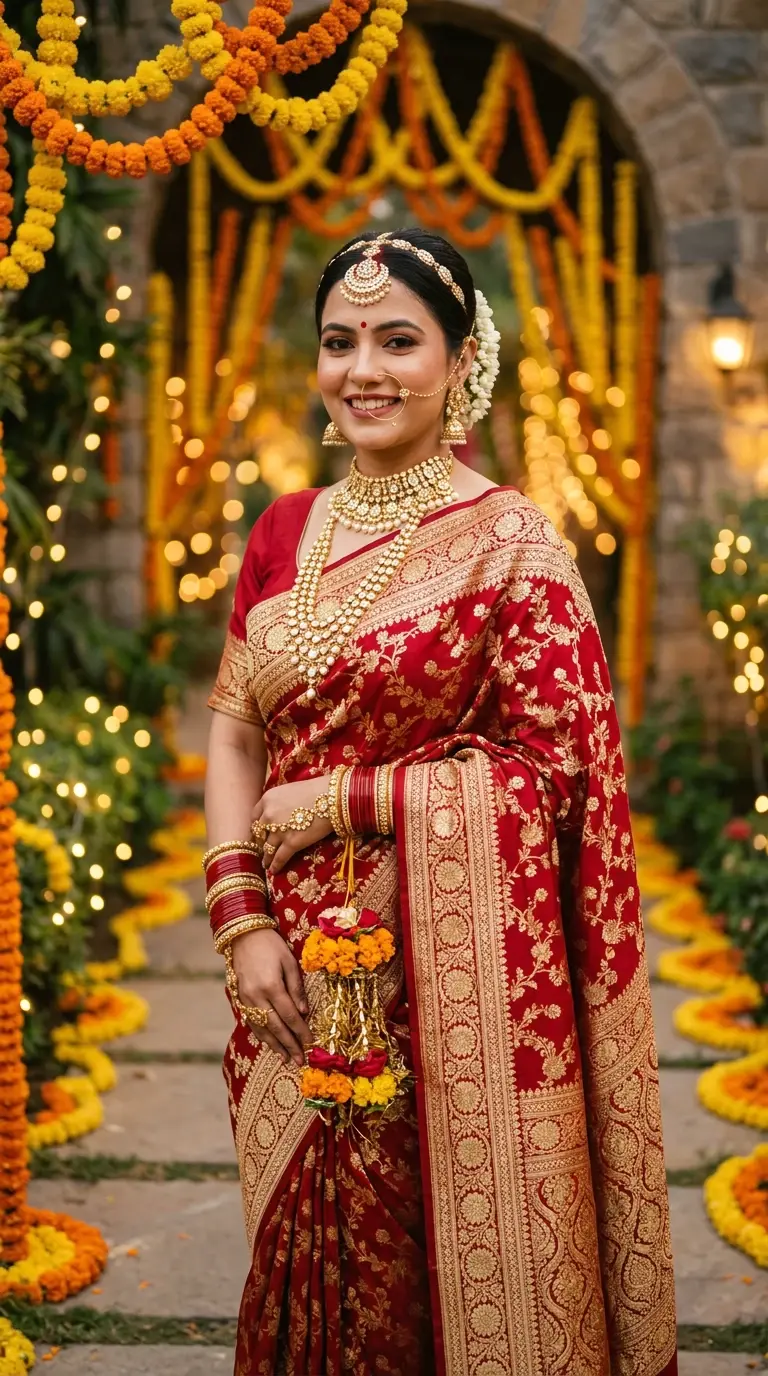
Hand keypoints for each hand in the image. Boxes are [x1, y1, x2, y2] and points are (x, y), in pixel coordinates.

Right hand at [230, 928, 310, 1066]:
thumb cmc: (271, 945)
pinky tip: (270, 1043)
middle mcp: (256, 997)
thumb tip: (304, 1011)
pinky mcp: (239, 999)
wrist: (243, 935)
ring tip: (286, 1059)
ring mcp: (245, 999)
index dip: (301, 1031)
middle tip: (300, 1060)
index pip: (290, 1016)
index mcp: (271, 986)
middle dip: (289, 1045)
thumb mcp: (289, 961)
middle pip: (275, 1027)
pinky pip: (251, 1022)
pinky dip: (262, 1035)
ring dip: (274, 1045)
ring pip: (261, 1028)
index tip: (310, 1043)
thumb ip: (296, 988)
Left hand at [252, 775, 332, 875]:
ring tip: (266, 864)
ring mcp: (279, 830)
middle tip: (263, 848)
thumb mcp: (290, 790)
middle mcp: (269, 815)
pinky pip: (280, 858)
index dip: (257, 827)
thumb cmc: (316, 790)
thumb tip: (281, 811)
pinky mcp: (291, 843)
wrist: (332, 798)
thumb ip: (280, 802)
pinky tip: (274, 871)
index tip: (259, 833)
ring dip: (266, 857)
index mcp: (268, 799)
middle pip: (259, 833)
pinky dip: (276, 865)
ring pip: (268, 848)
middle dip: (261, 841)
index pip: (255, 816)